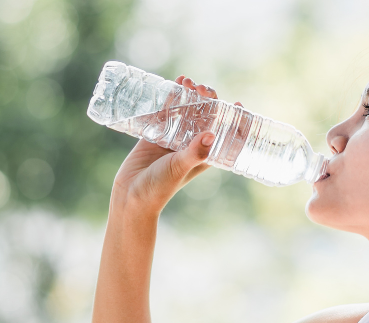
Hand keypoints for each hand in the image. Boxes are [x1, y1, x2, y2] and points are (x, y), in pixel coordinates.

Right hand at [111, 76, 242, 213]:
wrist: (131, 195)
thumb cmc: (159, 188)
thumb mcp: (179, 168)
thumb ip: (194, 153)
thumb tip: (210, 135)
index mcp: (204, 154)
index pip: (225, 134)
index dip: (234, 119)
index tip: (238, 103)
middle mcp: (191, 144)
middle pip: (205, 116)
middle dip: (207, 99)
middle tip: (201, 88)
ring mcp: (173, 138)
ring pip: (186, 111)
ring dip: (188, 95)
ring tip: (185, 80)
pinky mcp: (155, 134)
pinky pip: (165, 112)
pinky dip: (169, 98)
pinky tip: (171, 85)